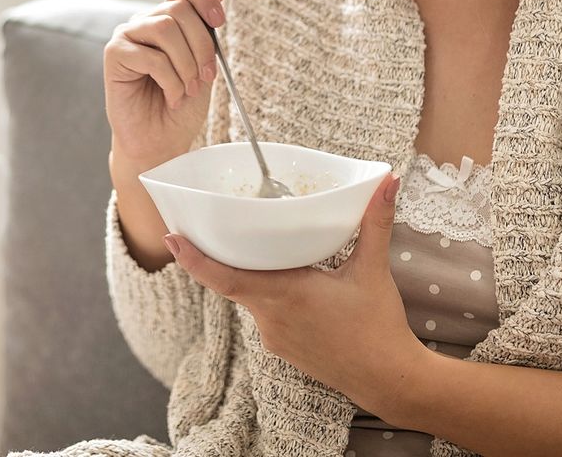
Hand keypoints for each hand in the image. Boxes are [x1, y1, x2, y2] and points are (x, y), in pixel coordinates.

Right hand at [104, 0, 229, 167]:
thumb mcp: (206, 60)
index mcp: (170, 18)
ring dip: (186, 64)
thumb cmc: (183, 102)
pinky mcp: (114, 54)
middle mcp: (147, 21)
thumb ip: (209, 26)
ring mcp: (128, 35)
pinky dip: (170, 79)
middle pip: (179, 9)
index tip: (219, 21)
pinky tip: (171, 96)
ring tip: (187, 89)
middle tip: (205, 76)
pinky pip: (151, 56)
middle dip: (202, 45)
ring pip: (165, 28)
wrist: (163, 141)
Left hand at [164, 171, 426, 416]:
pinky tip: (283, 277)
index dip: (196, 260)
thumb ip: (376, 222)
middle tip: (204, 226)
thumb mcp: (373, 269)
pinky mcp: (284, 347)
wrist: (387, 379)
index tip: (173, 239)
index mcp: (286, 295)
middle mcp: (272, 318)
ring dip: (248, 273)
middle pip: (233, 282)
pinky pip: (263, 312)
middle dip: (217, 256)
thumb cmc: (377, 327)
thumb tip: (387, 182)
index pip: (227, 278)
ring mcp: (276, 337)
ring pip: (250, 296)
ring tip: (253, 244)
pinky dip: (264, 291)